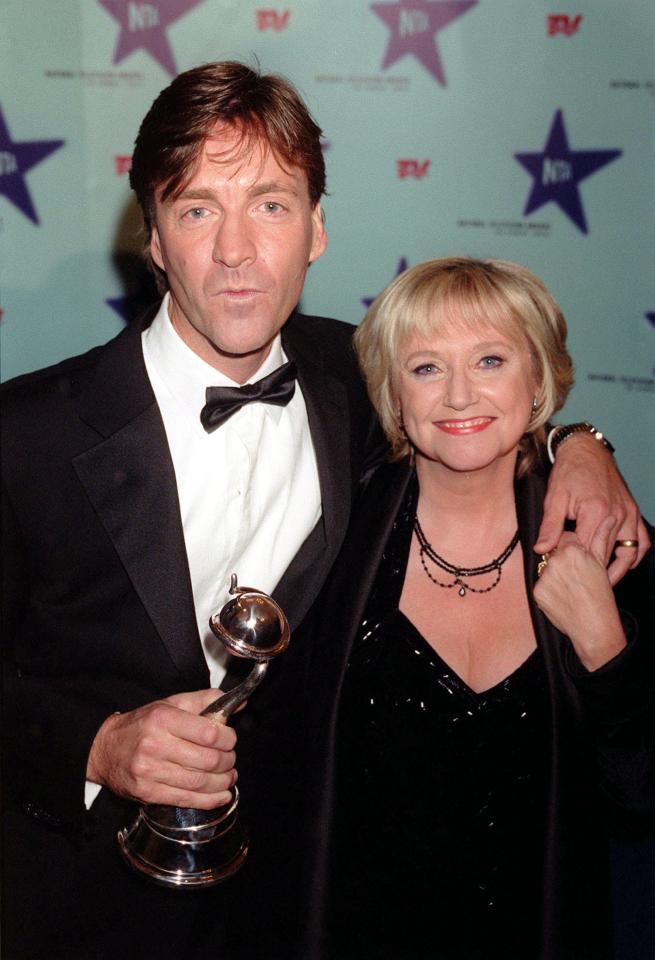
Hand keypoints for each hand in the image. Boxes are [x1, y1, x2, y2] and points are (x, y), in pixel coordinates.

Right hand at [86, 689, 236, 808]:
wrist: (104, 749)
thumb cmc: (142, 725)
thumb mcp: (170, 704)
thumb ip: (205, 701)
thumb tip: (237, 704)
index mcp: (163, 719)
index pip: (208, 732)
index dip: (228, 739)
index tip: (230, 740)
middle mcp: (155, 745)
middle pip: (208, 760)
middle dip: (228, 761)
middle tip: (231, 759)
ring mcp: (150, 771)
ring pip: (200, 782)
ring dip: (222, 782)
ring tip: (229, 777)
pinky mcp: (148, 793)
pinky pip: (186, 799)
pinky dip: (209, 800)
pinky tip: (221, 795)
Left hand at [534, 518, 626, 670]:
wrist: (593, 628)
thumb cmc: (600, 596)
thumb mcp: (600, 564)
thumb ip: (600, 537)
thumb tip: (608, 519)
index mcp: (573, 551)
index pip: (565, 537)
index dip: (572, 546)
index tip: (577, 557)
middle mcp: (556, 561)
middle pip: (553, 552)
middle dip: (562, 559)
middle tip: (574, 575)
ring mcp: (545, 576)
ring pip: (545, 567)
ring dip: (554, 574)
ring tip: (569, 588)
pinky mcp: (537, 591)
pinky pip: (539, 584)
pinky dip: (548, 589)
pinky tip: (560, 596)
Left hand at [535, 434, 649, 584]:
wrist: (586, 449)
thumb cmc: (569, 471)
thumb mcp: (554, 498)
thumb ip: (550, 527)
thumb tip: (542, 550)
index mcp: (596, 512)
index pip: (586, 551)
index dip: (575, 566)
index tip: (564, 576)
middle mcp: (616, 515)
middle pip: (607, 554)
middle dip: (594, 572)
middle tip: (582, 586)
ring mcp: (628, 513)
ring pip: (629, 553)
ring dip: (617, 570)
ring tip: (602, 584)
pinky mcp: (633, 511)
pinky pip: (642, 540)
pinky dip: (635, 555)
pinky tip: (624, 565)